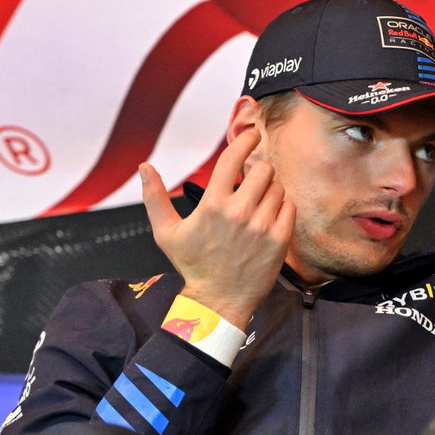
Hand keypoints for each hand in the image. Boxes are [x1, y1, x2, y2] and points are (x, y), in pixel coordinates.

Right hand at [139, 128, 294, 329]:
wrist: (218, 300)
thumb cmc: (193, 265)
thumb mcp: (166, 232)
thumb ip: (154, 197)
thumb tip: (145, 166)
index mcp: (212, 204)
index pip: (234, 158)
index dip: (245, 141)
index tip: (253, 134)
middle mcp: (239, 212)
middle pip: (263, 170)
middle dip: (259, 171)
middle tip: (254, 182)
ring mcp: (261, 227)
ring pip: (278, 188)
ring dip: (271, 190)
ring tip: (259, 204)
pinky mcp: (279, 241)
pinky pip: (290, 208)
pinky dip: (283, 207)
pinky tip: (270, 216)